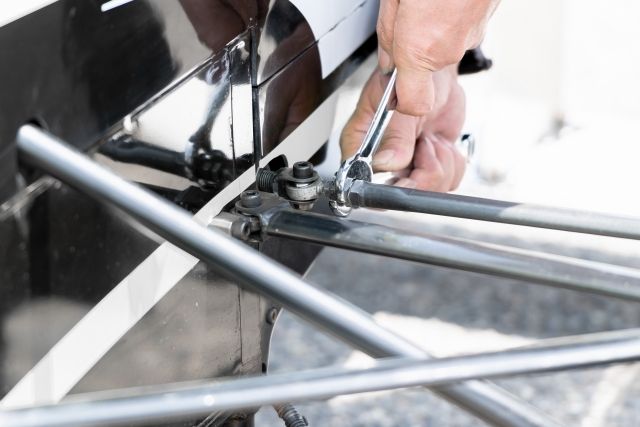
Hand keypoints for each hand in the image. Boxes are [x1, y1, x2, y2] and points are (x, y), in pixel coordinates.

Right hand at [341, 65, 465, 190]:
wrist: (432, 75)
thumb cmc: (403, 78)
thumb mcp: (395, 100)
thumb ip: (394, 134)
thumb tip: (387, 163)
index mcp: (360, 148)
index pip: (362, 185)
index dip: (386, 189)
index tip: (408, 175)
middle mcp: (380, 163)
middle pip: (399, 195)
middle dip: (423, 173)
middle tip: (426, 143)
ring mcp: (405, 168)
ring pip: (428, 191)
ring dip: (440, 163)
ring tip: (431, 137)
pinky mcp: (429, 168)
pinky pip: (448, 182)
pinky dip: (452, 162)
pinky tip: (441, 143)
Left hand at [377, 0, 498, 114]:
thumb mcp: (394, 2)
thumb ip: (389, 37)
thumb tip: (389, 60)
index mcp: (421, 48)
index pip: (415, 104)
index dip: (401, 101)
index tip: (391, 88)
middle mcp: (450, 47)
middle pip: (428, 72)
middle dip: (411, 56)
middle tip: (400, 27)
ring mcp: (472, 32)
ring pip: (445, 47)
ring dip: (430, 32)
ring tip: (420, 4)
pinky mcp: (486, 17)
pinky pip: (460, 28)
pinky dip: (448, 18)